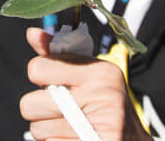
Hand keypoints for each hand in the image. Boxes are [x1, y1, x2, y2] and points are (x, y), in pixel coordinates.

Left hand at [19, 28, 151, 140]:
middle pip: (30, 103)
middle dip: (39, 109)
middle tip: (60, 109)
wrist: (134, 140)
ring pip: (37, 129)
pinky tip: (73, 138)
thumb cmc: (107, 105)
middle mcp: (101, 95)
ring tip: (70, 125)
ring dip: (48, 130)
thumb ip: (58, 56)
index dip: (40, 77)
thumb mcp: (89, 74)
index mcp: (99, 71)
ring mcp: (98, 124)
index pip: (38, 69)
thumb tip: (32, 34)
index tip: (54, 82)